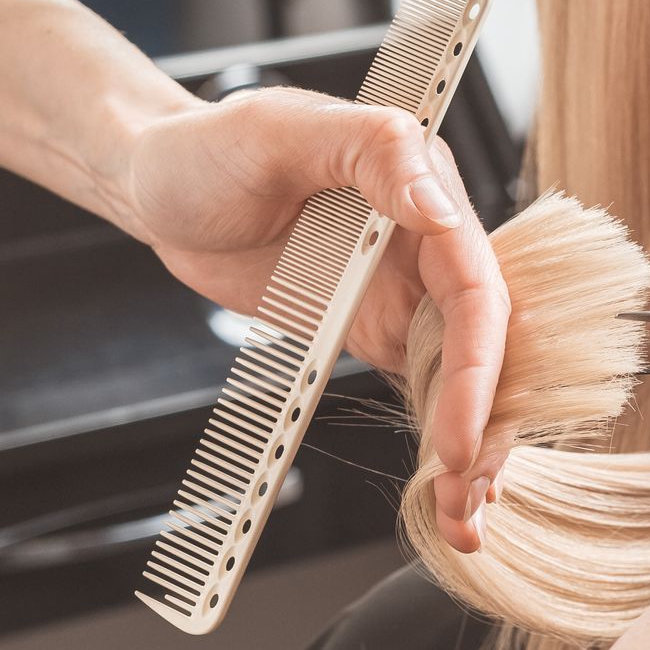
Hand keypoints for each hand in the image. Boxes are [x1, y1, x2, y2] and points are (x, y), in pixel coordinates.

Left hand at [117, 88, 511, 546]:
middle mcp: (429, 245)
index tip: (459, 433)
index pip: (475, 287)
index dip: (479, 365)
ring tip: (464, 517)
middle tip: (471, 495)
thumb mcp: (280, 132)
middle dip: (490, 423)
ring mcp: (406, 294)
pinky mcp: (377, 332)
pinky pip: (423, 391)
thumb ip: (372, 153)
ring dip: (473, 447)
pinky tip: (445, 494)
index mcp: (423, 190)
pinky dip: (439, 442)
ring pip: (466, 378)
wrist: (159, 185)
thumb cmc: (210, 147)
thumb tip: (439, 207)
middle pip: (488, 344)